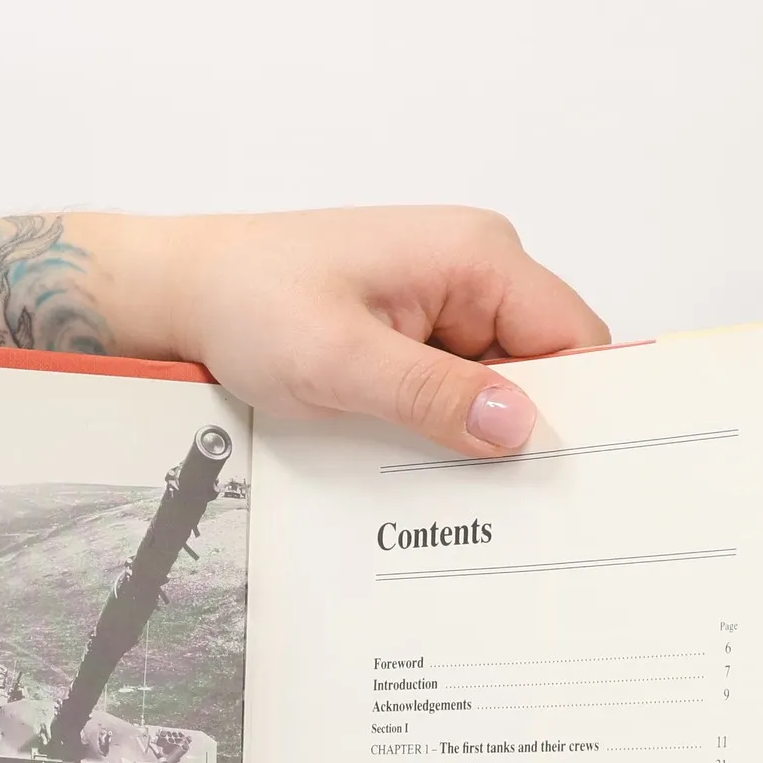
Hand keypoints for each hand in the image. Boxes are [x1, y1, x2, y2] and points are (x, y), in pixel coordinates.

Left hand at [149, 208, 609, 455]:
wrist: (184, 292)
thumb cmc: (249, 302)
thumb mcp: (339, 360)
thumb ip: (431, 394)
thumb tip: (518, 428)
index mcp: (477, 257)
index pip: (575, 339)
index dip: (578, 410)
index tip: (565, 479)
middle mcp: (474, 271)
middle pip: (544, 367)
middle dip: (526, 432)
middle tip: (507, 506)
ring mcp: (445, 303)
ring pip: (499, 386)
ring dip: (477, 435)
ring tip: (451, 488)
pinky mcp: (415, 332)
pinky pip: (456, 388)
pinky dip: (444, 428)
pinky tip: (420, 463)